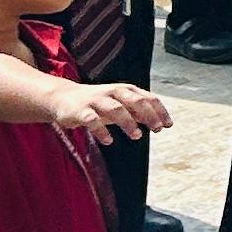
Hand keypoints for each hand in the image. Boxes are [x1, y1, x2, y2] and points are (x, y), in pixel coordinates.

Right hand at [47, 80, 173, 139]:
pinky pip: (92, 119)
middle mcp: (113, 92)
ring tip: (137, 136)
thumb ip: (137, 112)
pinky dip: (101, 130)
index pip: (147, 97)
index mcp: (124, 90)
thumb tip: (159, 121)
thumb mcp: (119, 105)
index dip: (159, 110)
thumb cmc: (96, 103)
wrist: (63, 98)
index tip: (168, 125)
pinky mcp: (80, 110)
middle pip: (134, 100)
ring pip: (116, 108)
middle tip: (158, 129)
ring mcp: (96, 100)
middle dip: (148, 114)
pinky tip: (108, 141)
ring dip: (128, 122)